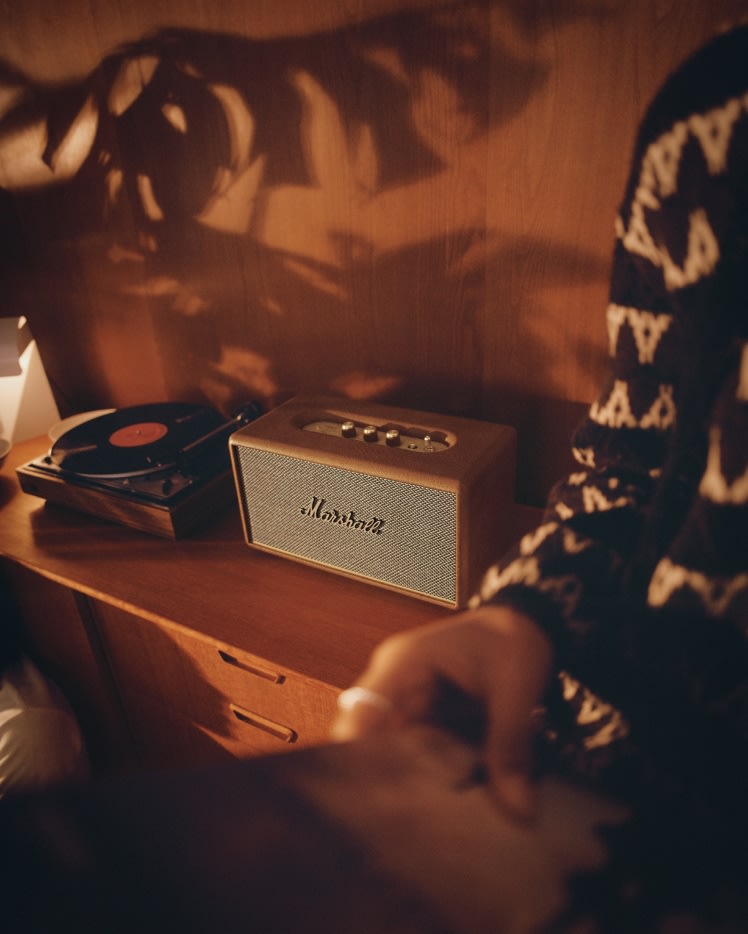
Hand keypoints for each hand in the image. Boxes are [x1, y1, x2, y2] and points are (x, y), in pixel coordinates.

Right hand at [330, 605, 553, 821]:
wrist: (524, 624)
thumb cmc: (512, 641)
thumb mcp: (516, 688)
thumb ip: (511, 746)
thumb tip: (517, 808)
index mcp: (405, 662)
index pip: (362, 709)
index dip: (354, 753)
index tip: (364, 800)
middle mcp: (393, 682)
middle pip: (365, 736)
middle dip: (378, 779)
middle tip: (392, 825)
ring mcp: (404, 701)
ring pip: (386, 749)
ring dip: (401, 782)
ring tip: (414, 824)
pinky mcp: (421, 717)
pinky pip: (411, 752)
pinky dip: (422, 777)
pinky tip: (436, 807)